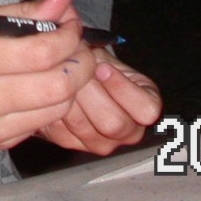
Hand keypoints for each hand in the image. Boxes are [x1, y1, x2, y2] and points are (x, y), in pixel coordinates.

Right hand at [0, 0, 97, 166]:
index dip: (67, 37)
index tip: (72, 24)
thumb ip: (21, 12)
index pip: (39, 52)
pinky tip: (43, 86)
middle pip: (56, 86)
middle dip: (80, 64)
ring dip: (72, 85)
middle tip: (78, 47)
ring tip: (66, 65)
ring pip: (56, 109)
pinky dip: (51, 103)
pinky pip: (40, 124)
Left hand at [37, 46, 161, 154]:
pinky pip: (62, 131)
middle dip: (91, 92)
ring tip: (64, 79)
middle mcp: (129, 132)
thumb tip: (86, 55)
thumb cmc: (95, 66)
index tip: (103, 68)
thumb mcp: (105, 57)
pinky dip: (55, 109)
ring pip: (84, 127)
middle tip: (77, 73)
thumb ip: (102, 59)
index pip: (146, 110)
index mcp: (146, 108)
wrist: (75, 79)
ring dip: (71, 99)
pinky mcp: (75, 145)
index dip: (122, 88)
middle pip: (113, 123)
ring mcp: (103, 143)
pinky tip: (55, 94)